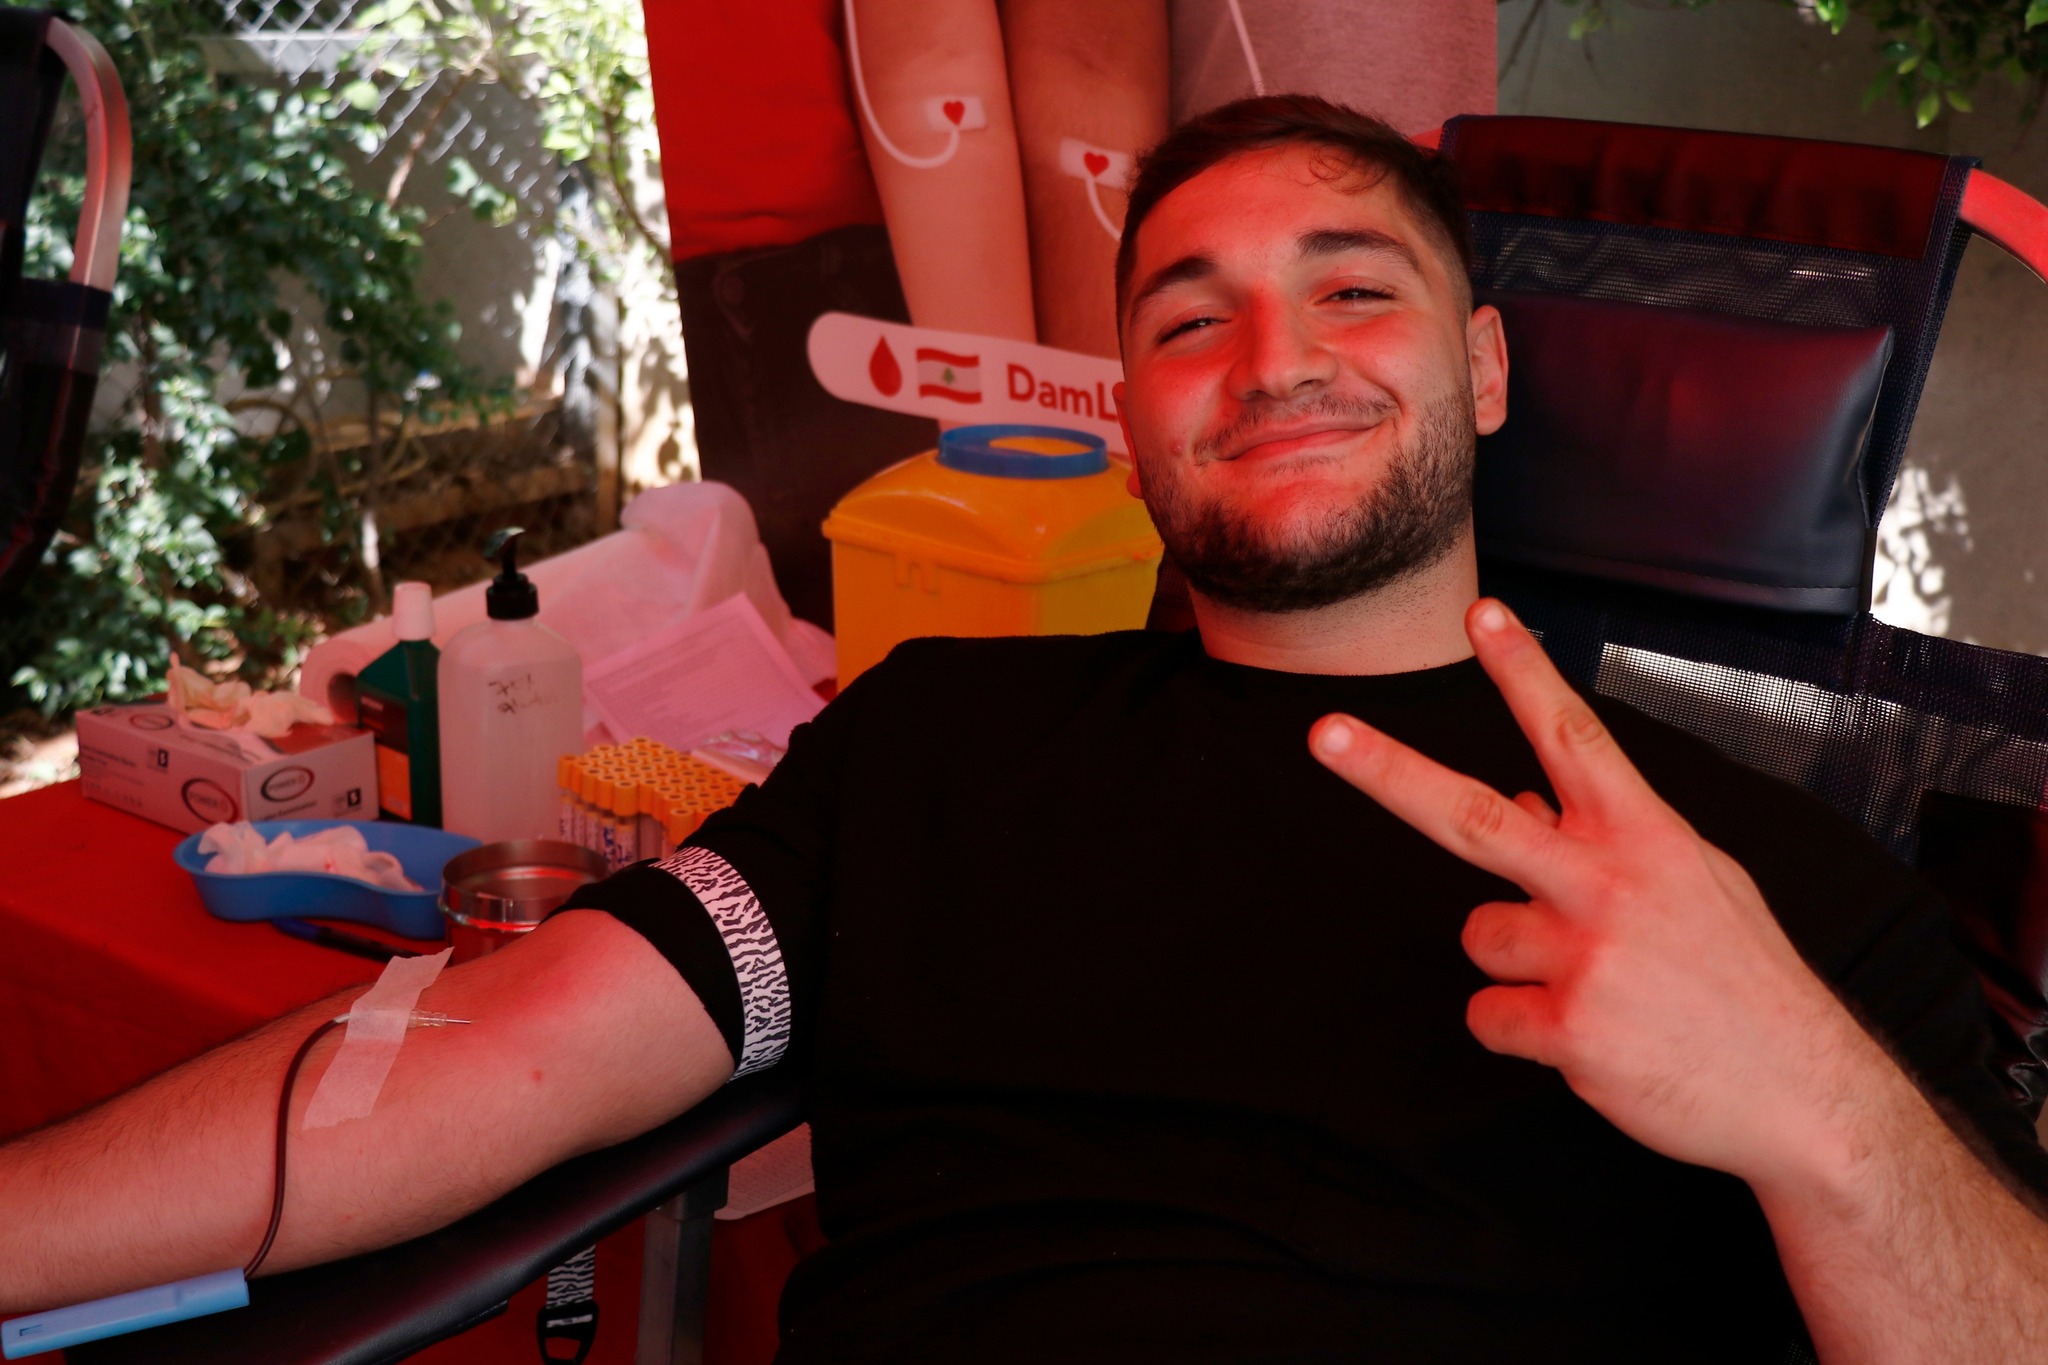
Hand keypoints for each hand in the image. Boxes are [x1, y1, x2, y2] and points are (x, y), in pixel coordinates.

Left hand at [1308, 599, 1880, 1190]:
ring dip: (1516, 963)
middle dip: (1388, 771)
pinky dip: (1522, 1030)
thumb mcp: (1693, 884)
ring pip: (1479, 935)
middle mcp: (1608, 885)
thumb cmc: (1743, 984)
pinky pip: (1489, 1016)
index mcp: (1646, 837)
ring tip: (1598, 989)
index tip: (1481, 614)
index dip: (1523, 671)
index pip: (1572, 735)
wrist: (1805, 1097)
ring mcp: (1585, 956)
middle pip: (1472, 816)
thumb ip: (1609, 838)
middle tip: (1324, 733)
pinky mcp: (1568, 1029)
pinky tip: (1593, 1040)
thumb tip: (1524, 799)